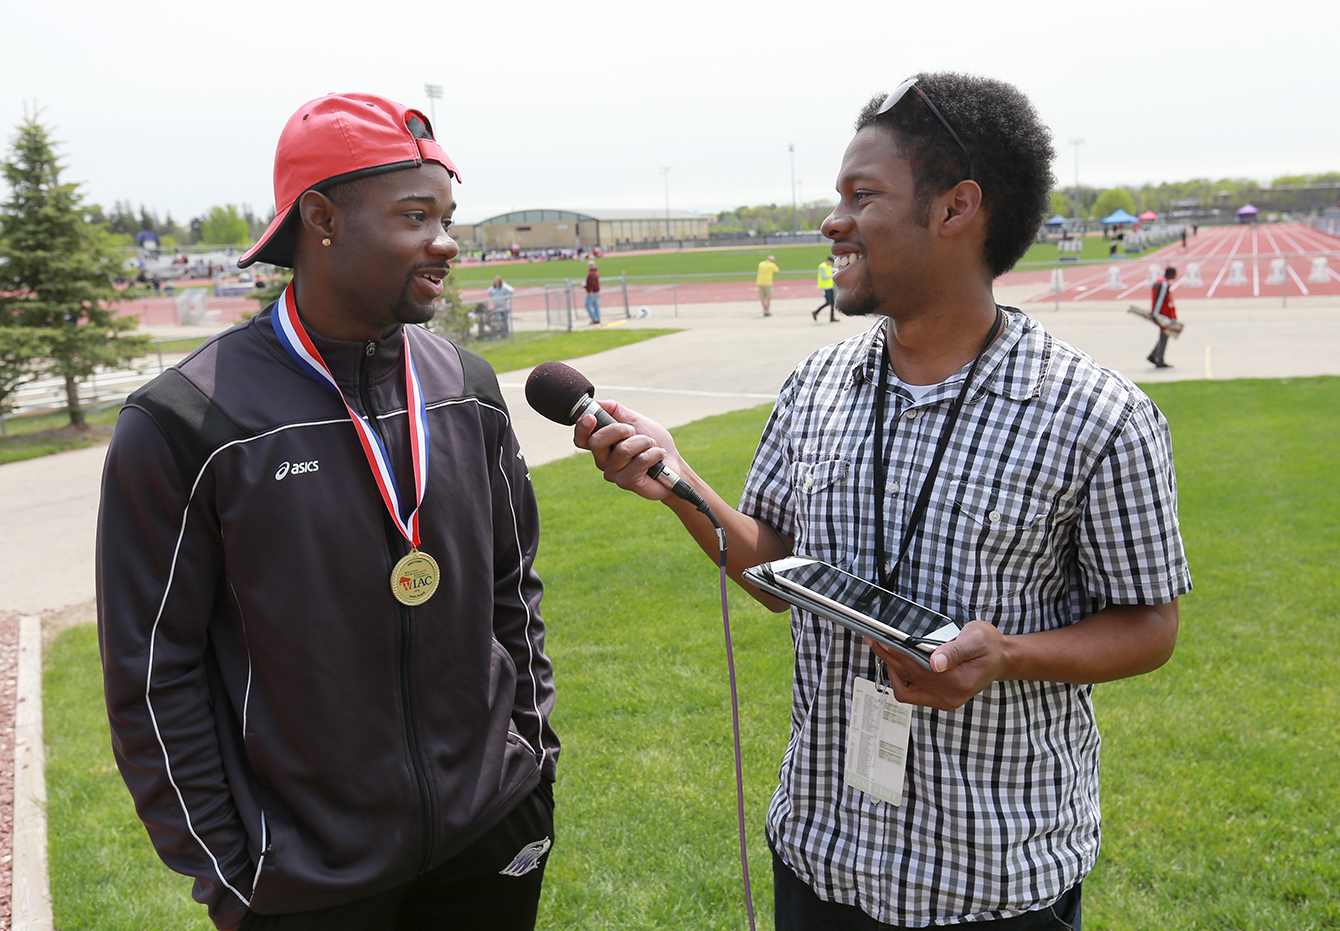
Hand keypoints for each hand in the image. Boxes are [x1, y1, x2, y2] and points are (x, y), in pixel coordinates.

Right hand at [573, 400, 681, 501]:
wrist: (673, 462)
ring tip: (651, 446)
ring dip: (643, 442)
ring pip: (623, 450)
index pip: (581, 439)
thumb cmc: (653, 443)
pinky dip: (654, 453)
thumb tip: (598, 402)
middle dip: (619, 430)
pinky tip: (657, 457)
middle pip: (597, 442)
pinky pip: (640, 461)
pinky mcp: (627, 482)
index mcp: (602, 445)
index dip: (582, 428)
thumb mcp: (635, 420)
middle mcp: (603, 460)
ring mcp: (614, 473)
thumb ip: (616, 411)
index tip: (591, 417)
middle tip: (634, 431)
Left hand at [867, 620, 1010, 709]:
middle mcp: (950, 696)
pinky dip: (901, 677)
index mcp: (959, 682)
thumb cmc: (989, 646)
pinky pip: (911, 693)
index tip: (881, 638)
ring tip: (882, 647)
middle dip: (889, 656)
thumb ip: (955, 651)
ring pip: (905, 688)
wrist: (1001, 658)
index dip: (895, 653)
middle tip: (875, 638)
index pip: (917, 668)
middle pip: (908, 677)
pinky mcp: (939, 699)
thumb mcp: (976, 639)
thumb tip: (936, 661)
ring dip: (892, 667)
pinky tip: (897, 661)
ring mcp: (944, 700)